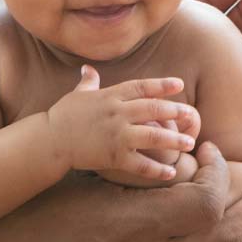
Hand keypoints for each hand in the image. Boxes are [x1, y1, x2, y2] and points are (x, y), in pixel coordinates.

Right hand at [47, 65, 198, 179]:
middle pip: (152, 109)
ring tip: (189, 142)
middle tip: (191, 115)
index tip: (179, 84)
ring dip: (173, 139)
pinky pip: (141, 164)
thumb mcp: (77, 94)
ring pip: (153, 136)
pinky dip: (157, 170)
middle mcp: (116, 113)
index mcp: (109, 96)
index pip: (141, 87)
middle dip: (174, 111)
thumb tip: (88, 68)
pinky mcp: (114, 157)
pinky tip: (171, 173)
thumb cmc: (63, 115)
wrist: (50, 140)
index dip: (161, 85)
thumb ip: (88, 81)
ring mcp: (116, 136)